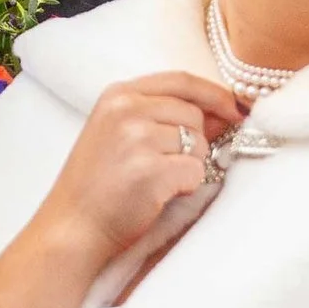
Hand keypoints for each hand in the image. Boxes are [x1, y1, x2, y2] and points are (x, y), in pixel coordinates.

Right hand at [38, 71, 241, 278]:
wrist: (72, 227)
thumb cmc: (98, 184)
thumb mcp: (120, 134)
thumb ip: (163, 116)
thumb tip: (222, 114)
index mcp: (118, 94)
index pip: (181, 80)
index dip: (215, 94)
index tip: (236, 109)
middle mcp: (127, 109)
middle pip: (194, 113)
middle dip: (195, 142)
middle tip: (167, 166)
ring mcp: (138, 139)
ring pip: (198, 143)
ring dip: (188, 166)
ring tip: (156, 181)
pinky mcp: (151, 171)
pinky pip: (195, 172)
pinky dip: (186, 187)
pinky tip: (158, 195)